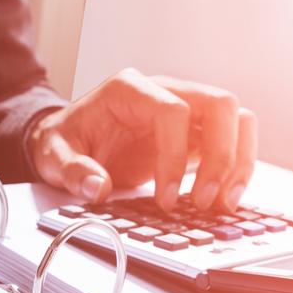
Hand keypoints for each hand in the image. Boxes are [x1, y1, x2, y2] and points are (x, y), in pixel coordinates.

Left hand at [27, 68, 257, 211]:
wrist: (69, 139)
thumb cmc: (65, 139)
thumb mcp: (54, 155)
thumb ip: (73, 171)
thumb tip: (98, 188)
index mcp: (130, 89)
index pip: (173, 110)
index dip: (175, 155)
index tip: (166, 198)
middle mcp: (165, 91)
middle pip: (220, 105)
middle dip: (220, 156)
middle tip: (203, 201)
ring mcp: (185, 110)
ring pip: (237, 120)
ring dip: (238, 162)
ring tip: (223, 204)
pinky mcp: (194, 134)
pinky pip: (232, 143)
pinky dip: (235, 170)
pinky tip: (222, 200)